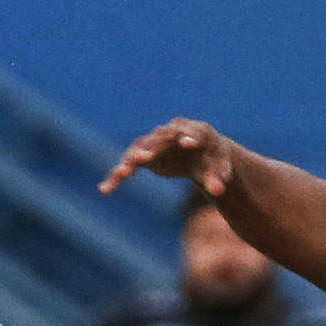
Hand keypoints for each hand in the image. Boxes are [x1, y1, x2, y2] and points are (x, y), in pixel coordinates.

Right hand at [100, 118, 239, 198]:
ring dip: (129, 161)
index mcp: (198, 132)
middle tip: (142, 158)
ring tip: (122, 174)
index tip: (186, 142)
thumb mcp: (220, 171)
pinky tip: (106, 189)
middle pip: (161, 139)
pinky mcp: (146, 154)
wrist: (203, 156)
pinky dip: (118, 175)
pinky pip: (130, 163)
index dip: (189, 137)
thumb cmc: (215, 162)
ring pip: (140, 149)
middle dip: (151, 148)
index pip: (193, 132)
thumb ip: (217, 180)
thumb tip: (218, 193)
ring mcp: (158, 142)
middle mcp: (174, 132)